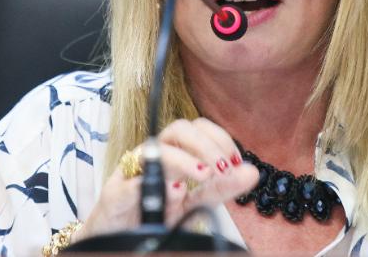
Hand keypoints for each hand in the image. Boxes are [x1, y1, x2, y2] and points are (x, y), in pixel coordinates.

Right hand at [76, 117, 257, 240]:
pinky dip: (153, 183)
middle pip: (179, 129)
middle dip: (205, 144)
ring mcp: (133, 173)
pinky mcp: (115, 194)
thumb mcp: (195, 202)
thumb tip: (252, 172)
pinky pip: (131, 181)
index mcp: (175, 153)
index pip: (199, 128)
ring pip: (155, 149)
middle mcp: (155, 156)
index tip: (236, 161)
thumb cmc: (155, 214)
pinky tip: (173, 191)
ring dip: (183, 159)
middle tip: (222, 168)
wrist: (120, 239)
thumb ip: (221, 188)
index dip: (219, 138)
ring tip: (204, 175)